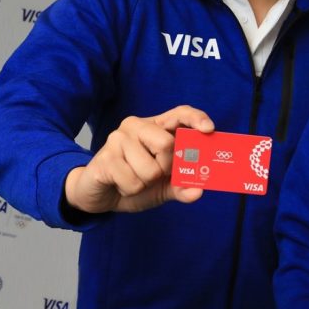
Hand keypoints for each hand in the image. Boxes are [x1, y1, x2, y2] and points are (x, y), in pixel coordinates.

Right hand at [64, 105, 213, 213]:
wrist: (99, 196)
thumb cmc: (135, 182)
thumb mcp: (163, 187)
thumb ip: (182, 187)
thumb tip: (198, 191)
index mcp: (156, 128)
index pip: (180, 113)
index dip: (196, 118)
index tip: (208, 129)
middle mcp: (137, 126)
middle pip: (167, 144)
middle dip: (166, 168)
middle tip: (155, 173)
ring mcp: (118, 139)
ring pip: (151, 169)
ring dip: (146, 183)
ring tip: (134, 178)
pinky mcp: (105, 157)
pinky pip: (133, 181)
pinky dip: (131, 190)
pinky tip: (121, 184)